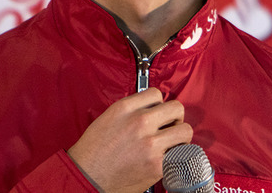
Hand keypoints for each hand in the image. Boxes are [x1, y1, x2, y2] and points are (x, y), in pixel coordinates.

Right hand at [67, 88, 192, 192]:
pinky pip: (181, 153)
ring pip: (185, 130)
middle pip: (176, 108)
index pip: (156, 93)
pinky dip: (177, 155)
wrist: (86, 177)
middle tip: (169, 127)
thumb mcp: (109, 117)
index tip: (157, 113)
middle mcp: (140, 122)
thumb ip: (132, 109)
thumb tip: (152, 108)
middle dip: (174, 117)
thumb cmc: (93, 151)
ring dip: (180, 136)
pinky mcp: (157, 164)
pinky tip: (167, 157)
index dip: (159, 104)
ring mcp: (150, 143)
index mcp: (125, 108)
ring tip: (171, 142)